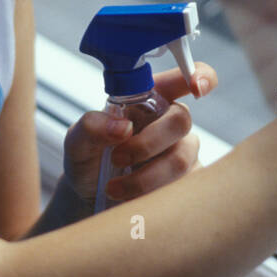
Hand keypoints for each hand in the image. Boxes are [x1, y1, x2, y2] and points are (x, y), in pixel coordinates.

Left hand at [62, 60, 217, 209]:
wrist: (91, 201)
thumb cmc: (89, 161)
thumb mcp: (77, 142)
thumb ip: (91, 127)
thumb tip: (123, 127)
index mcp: (149, 99)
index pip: (183, 78)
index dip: (199, 75)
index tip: (195, 87)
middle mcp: (170, 122)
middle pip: (181, 120)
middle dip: (147, 143)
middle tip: (117, 158)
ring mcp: (184, 152)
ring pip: (180, 159)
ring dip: (144, 178)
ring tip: (114, 188)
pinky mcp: (188, 182)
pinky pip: (184, 187)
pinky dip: (152, 196)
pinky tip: (132, 200)